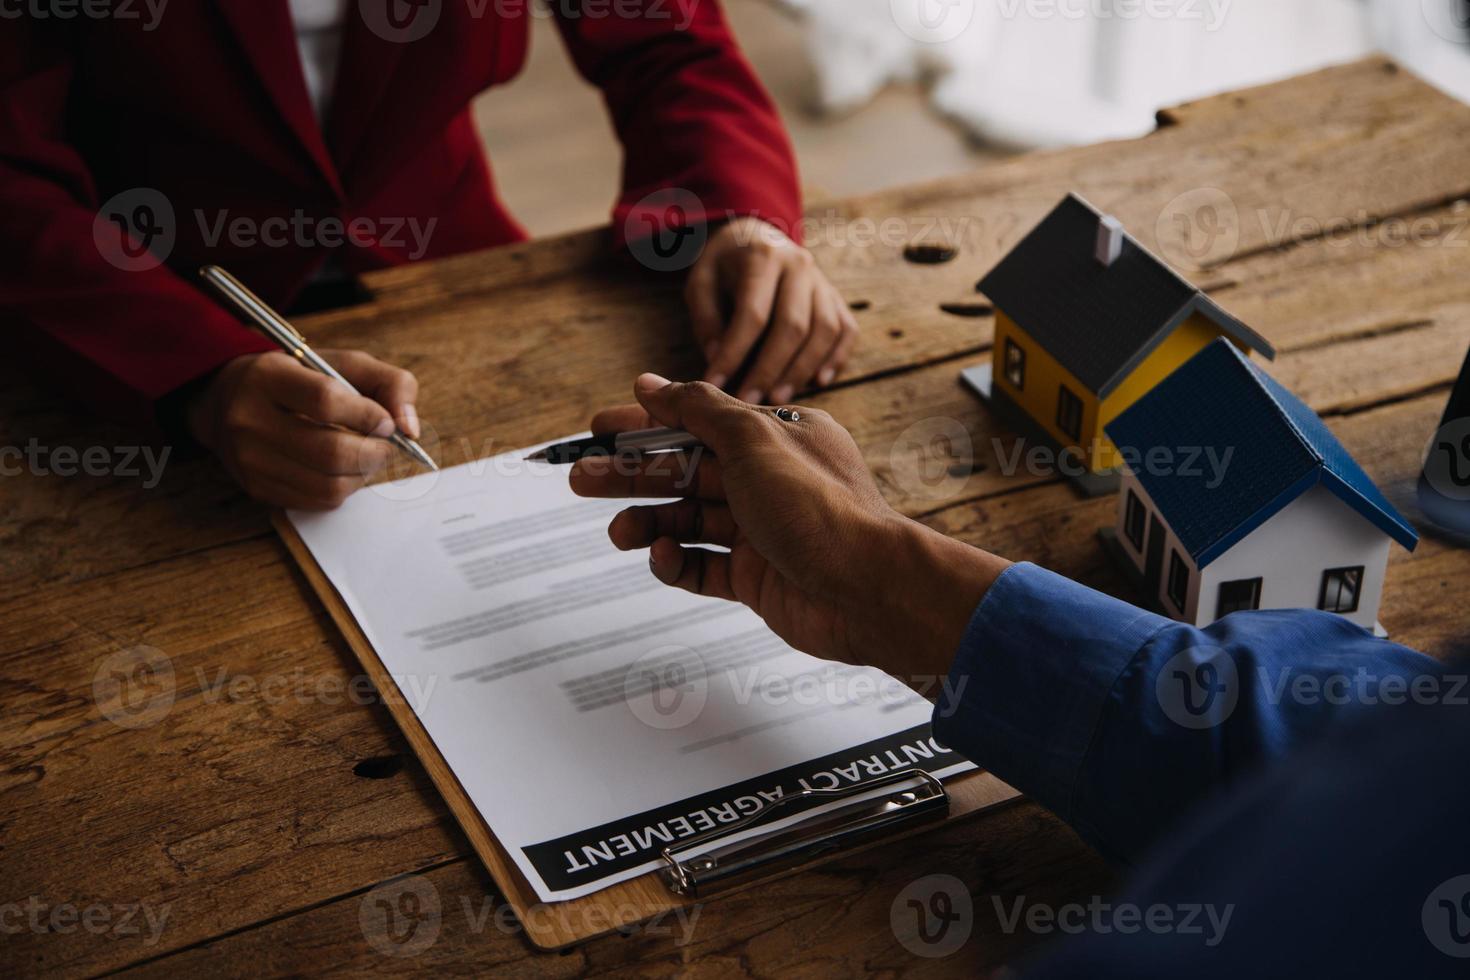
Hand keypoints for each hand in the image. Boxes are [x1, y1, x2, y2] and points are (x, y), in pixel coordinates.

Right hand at [187, 349, 419, 509]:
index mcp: (269, 377)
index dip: (369, 416)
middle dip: (374, 453)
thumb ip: (389, 383)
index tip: (387, 422)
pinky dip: (344, 489)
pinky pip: (317, 501)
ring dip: (363, 475)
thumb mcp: (342, 364)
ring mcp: (249, 459)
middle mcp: (249, 420)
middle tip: (386, 445)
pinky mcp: (256, 487)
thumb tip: (410, 429)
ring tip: (367, 456)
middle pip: (330, 452)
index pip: (326, 401)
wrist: (227, 403)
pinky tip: (344, 470)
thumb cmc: (298, 380)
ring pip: (328, 485)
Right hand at [568, 375, 1008, 680]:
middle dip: (632, 475)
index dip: (646, 424)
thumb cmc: (821, 508)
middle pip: (684, 472)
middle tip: (582, 479)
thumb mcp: (753, 439)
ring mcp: (762, 532)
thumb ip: (698, 409)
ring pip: (689, 521)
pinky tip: (661, 557)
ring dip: (648, 522)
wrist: (868, 590)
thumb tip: (653, 384)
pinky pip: (703, 567)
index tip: (600, 428)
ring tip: (618, 531)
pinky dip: (677, 563)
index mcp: (776, 436)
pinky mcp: (757, 579)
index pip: (697, 423)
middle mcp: (768, 480)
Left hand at [686, 217, 858, 404]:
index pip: (753, 313)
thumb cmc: (724, 264)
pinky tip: (818, 382)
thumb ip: (705, 318)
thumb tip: (717, 358)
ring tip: (778, 398)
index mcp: (763, 257)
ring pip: (824, 331)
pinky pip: (846, 330)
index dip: (734, 352)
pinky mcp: (836, 297)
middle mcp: (799, 266)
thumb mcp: (701, 280)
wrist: (756, 235)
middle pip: (793, 325)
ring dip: (802, 370)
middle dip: (770, 369)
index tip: (715, 383)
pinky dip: (836, 359)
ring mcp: (822, 281)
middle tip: (750, 400)